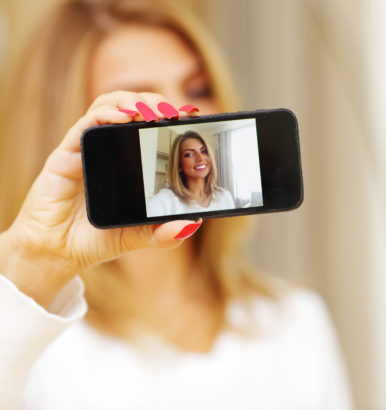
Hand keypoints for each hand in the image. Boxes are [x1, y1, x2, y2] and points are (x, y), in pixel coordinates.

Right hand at [0, 91, 200, 307]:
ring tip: (152, 112)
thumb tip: (192, 224)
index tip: (190, 115)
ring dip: (131, 100)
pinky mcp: (66, 155)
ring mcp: (87, 149)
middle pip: (131, 106)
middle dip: (154, 102)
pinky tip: (123, 117)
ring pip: (107, 105)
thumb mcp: (139, 237)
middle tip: (174, 113)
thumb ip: (164, 233)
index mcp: (128, 161)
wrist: (57, 253)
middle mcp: (108, 148)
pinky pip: (85, 125)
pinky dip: (105, 114)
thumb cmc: (96, 238)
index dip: (169, 115)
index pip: (150, 124)